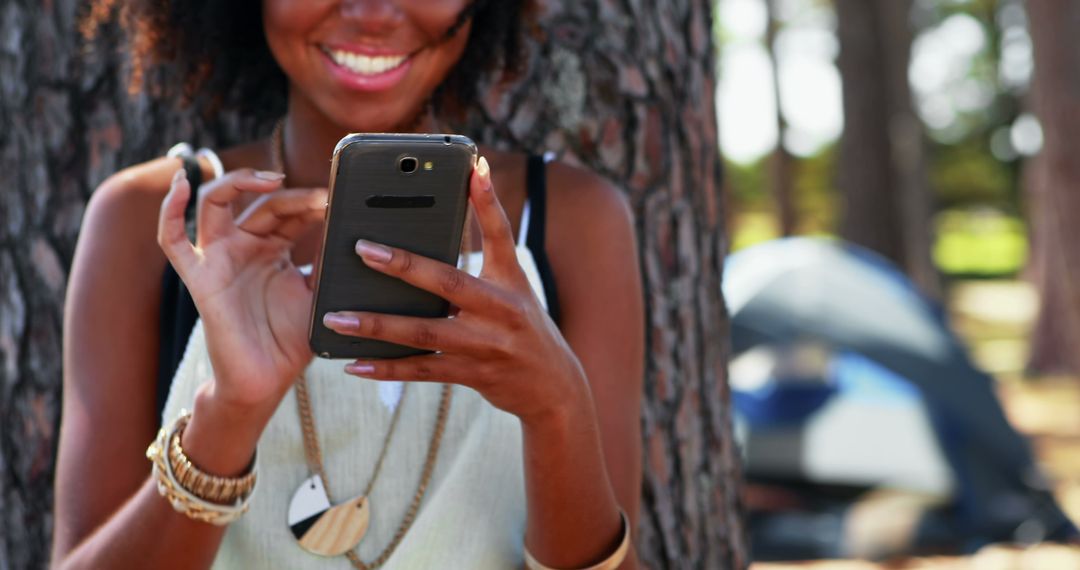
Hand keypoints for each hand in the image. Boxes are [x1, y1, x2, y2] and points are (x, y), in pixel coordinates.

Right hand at [158, 168, 326, 412]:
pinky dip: (170, 209)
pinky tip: (181, 185)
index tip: (339, 199)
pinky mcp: (198, 277)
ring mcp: (218, 258)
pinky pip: (172, 240)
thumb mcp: (319, 293)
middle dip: (294, 196)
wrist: (267, 380)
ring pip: (215, 203)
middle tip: (323, 197)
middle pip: (263, 204)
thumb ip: (327, 261)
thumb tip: (348, 227)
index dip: (312, 201)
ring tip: (271, 181)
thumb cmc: (290, 340)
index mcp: (273, 248)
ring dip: (240, 182)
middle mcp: (244, 247)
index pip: (290, 211)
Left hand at [321, 157, 587, 423]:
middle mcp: (500, 311)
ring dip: (376, 325)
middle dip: (403, 265)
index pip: (499, 234)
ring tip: (335, 317)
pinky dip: (386, 368)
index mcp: (509, 281)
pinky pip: (421, 371)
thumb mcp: (512, 285)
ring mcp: (486, 346)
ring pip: (423, 332)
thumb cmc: (523, 325)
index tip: (472, 168)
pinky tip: (353, 364)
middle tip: (361, 248)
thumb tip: (455, 202)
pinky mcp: (471, 375)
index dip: (487, 201)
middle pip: (448, 283)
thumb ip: (484, 248)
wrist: (553, 386)